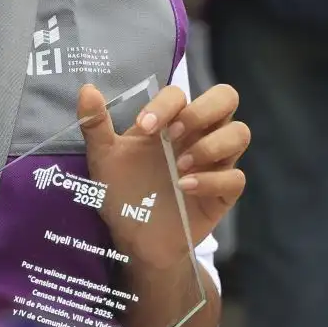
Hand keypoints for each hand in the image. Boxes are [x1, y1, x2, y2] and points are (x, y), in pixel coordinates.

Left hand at [81, 82, 247, 265]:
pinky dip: (211, 180)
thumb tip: (87, 89)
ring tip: (179, 165)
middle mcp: (197, 135)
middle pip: (226, 98)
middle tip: (175, 134)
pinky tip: (185, 188)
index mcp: (170, 121)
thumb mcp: (103, 158)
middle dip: (203, 110)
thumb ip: (95, 124)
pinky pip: (235, 177)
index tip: (146, 126)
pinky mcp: (223, 193)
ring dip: (211, 144)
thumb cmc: (121, 191)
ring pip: (240, 133)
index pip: (182, 93)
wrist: (132, 237)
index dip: (167, 103)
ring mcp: (214, 163)